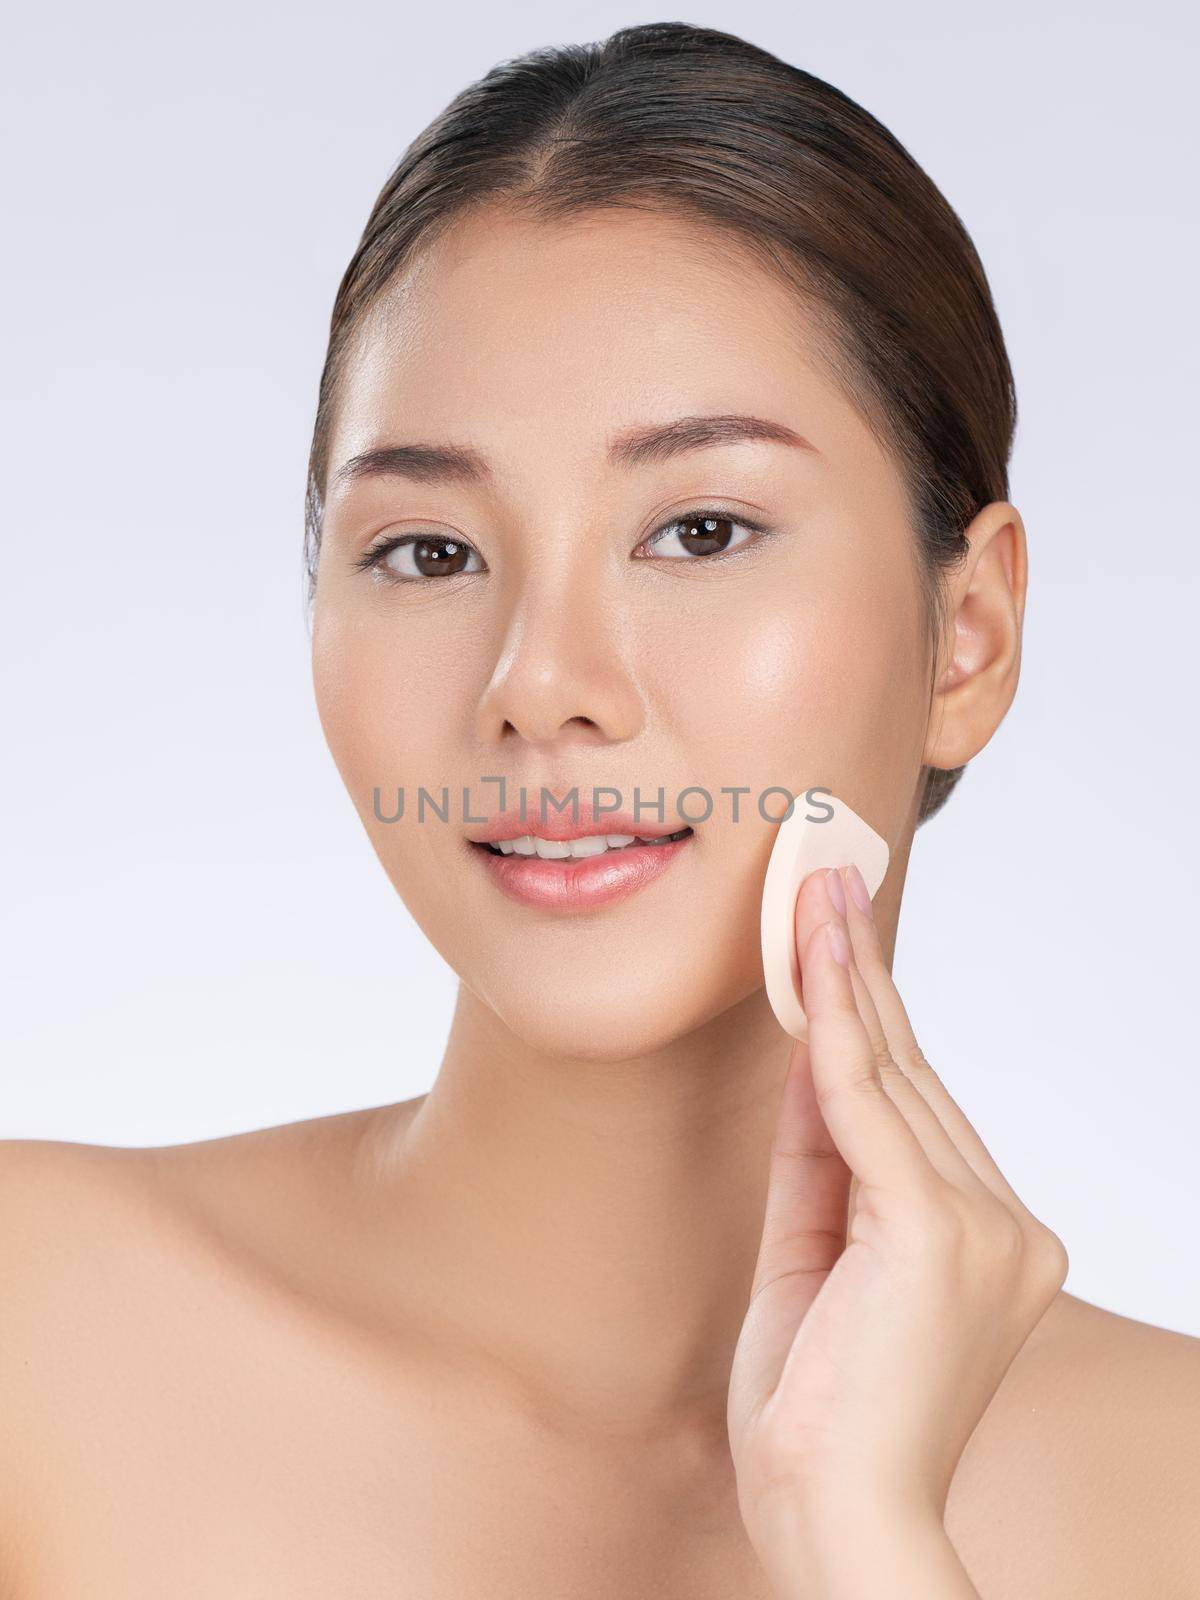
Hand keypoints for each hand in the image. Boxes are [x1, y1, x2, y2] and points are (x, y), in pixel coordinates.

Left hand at [727, 863, 1068, 1584]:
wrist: (832, 1523)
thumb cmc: (816, 1409)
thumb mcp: (814, 1256)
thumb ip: (821, 1156)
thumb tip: (812, 1050)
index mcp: (990, 1237)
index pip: (914, 1104)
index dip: (869, 1012)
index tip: (832, 934)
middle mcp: (1006, 1224)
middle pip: (911, 1074)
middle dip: (857, 969)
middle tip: (822, 876)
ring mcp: (986, 1229)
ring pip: (893, 1079)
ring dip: (844, 978)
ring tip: (811, 892)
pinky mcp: (938, 1235)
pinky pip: (868, 1112)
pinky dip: (834, 1034)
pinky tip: (809, 967)